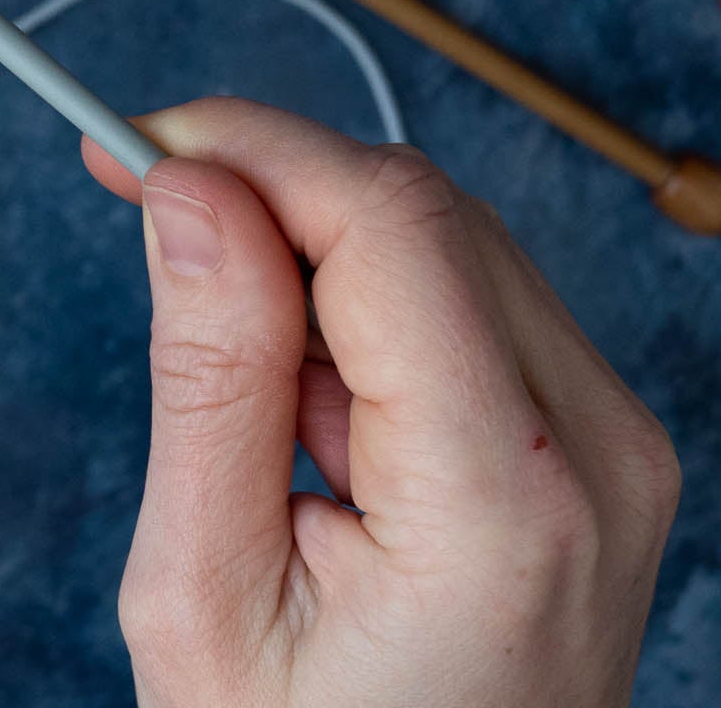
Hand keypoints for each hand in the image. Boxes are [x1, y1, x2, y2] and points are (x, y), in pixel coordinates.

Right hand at [82, 98, 679, 707]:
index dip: (247, 147)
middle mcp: (594, 451)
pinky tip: (311, 408)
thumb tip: (188, 189)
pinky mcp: (596, 445)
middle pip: (422, 208)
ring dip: (314, 256)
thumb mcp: (204, 593)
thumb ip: (208, 375)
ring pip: (446, 236)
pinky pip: (471, 299)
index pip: (386, 218)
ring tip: (241, 391)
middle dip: (268, 187)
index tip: (127, 146)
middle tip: (141, 216)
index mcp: (499, 499)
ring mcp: (612, 446)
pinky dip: (365, 308)